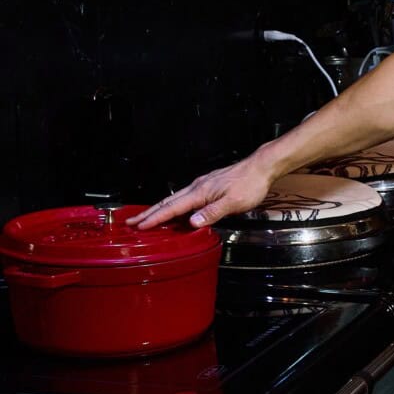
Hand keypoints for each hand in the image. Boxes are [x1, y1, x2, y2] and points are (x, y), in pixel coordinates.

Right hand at [128, 151, 276, 230]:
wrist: (261, 167)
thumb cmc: (250, 184)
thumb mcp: (233, 202)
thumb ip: (212, 213)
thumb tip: (191, 222)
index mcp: (200, 192)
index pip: (173, 208)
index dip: (155, 218)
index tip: (140, 226)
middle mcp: (197, 187)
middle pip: (168, 202)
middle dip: (149, 213)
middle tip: (131, 222)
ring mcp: (202, 185)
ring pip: (175, 199)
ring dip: (159, 209)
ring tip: (146, 218)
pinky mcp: (209, 185)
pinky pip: (185, 197)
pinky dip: (173, 205)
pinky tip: (175, 210)